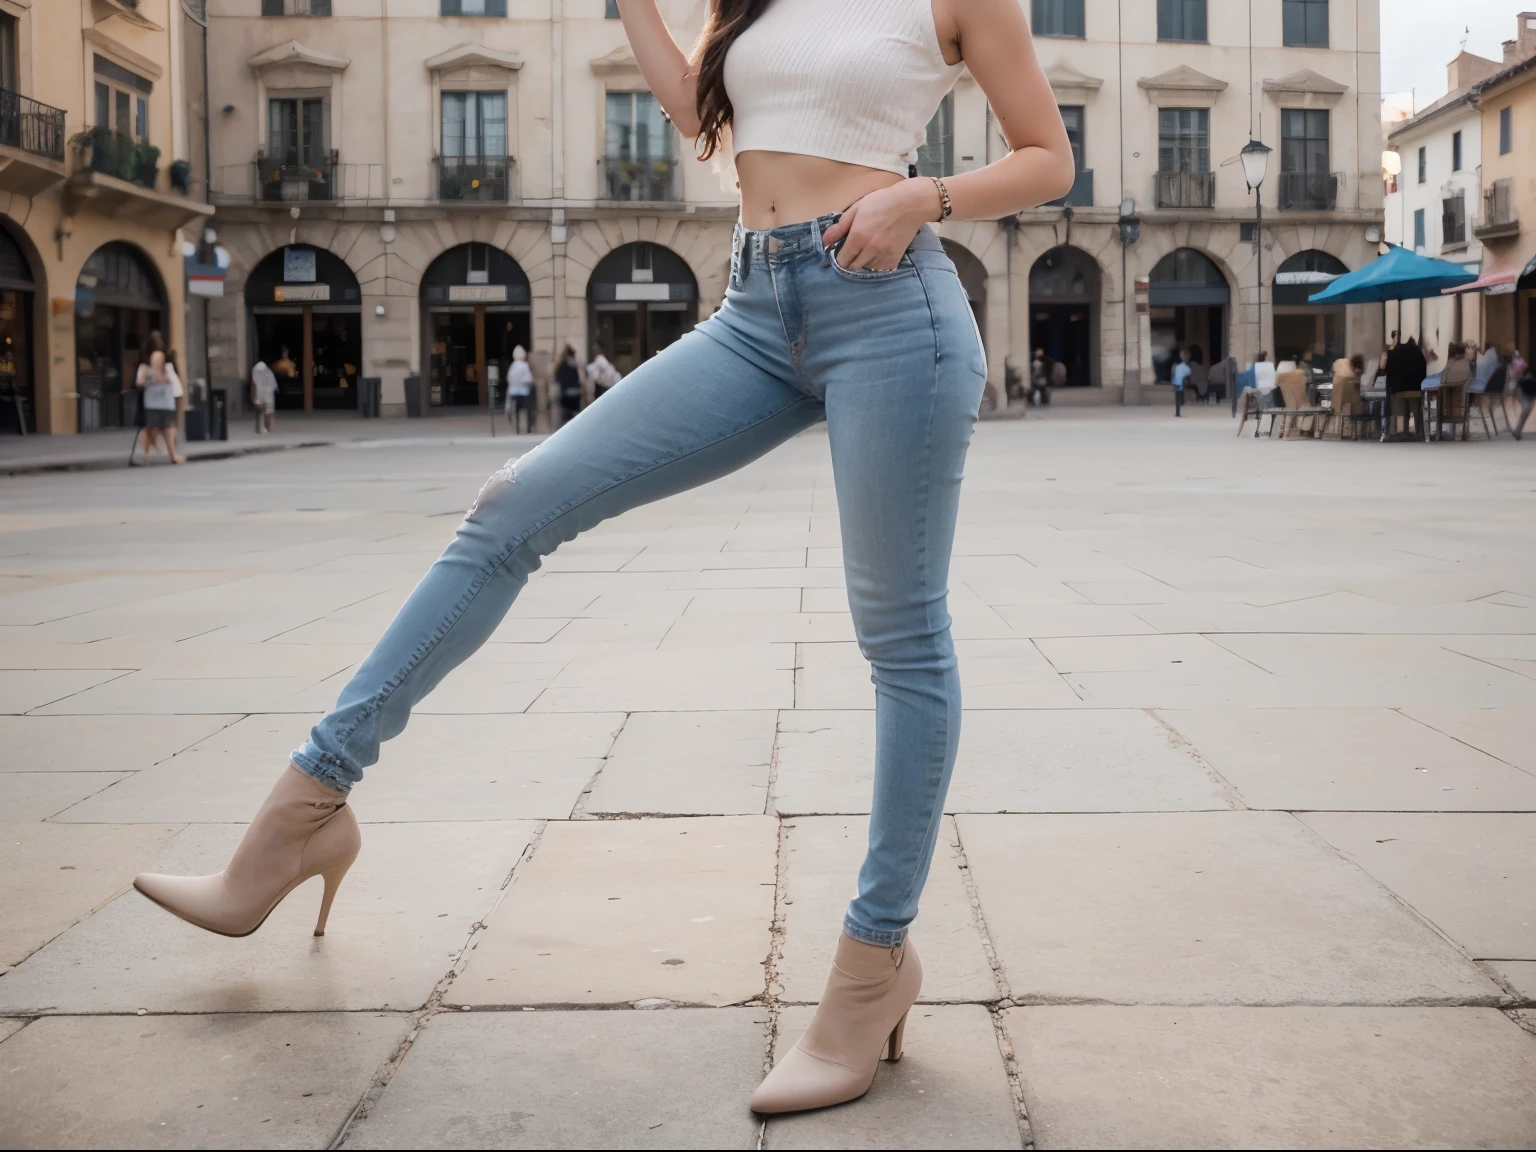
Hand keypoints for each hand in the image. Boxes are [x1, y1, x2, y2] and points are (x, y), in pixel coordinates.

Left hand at [820, 179, 942, 271]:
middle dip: (849, 261)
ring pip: (866, 268)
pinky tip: (878, 252)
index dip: (838, 258)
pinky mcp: (894, 259)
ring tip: (867, 249)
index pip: (841, 260)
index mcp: (858, 237)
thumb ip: (840, 227)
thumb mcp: (857, 209)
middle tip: (853, 249)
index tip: (839, 252)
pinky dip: (876, 263)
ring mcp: (883, 256)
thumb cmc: (882, 202)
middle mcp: (870, 250)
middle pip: (853, 267)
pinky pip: (880, 269)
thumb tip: (824, 242)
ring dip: (863, 262)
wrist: (911, 204)